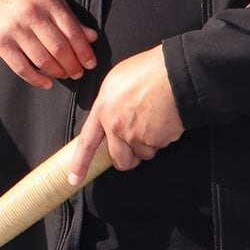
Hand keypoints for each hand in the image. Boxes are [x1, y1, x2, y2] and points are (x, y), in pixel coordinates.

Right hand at [0, 0, 97, 89]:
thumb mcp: (51, 1)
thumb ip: (70, 19)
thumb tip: (92, 38)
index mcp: (47, 2)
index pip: (72, 32)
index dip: (84, 52)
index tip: (90, 63)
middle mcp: (31, 14)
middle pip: (59, 48)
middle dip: (72, 65)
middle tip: (78, 73)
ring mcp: (15, 30)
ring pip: (42, 60)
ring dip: (57, 72)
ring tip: (64, 75)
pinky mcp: (1, 44)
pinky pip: (22, 68)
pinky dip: (37, 80)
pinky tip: (47, 83)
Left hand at [67, 45, 183, 183]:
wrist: (175, 74)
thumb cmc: (149, 70)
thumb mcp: (117, 80)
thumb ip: (110, 103)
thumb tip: (110, 115)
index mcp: (103, 109)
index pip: (87, 142)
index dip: (80, 163)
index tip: (74, 179)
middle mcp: (116, 126)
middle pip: (120, 159)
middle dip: (128, 158)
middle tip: (136, 147)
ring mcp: (136, 135)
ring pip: (143, 153)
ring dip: (149, 144)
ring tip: (156, 119)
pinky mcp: (155, 140)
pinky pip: (159, 146)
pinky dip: (164, 137)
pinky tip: (166, 118)